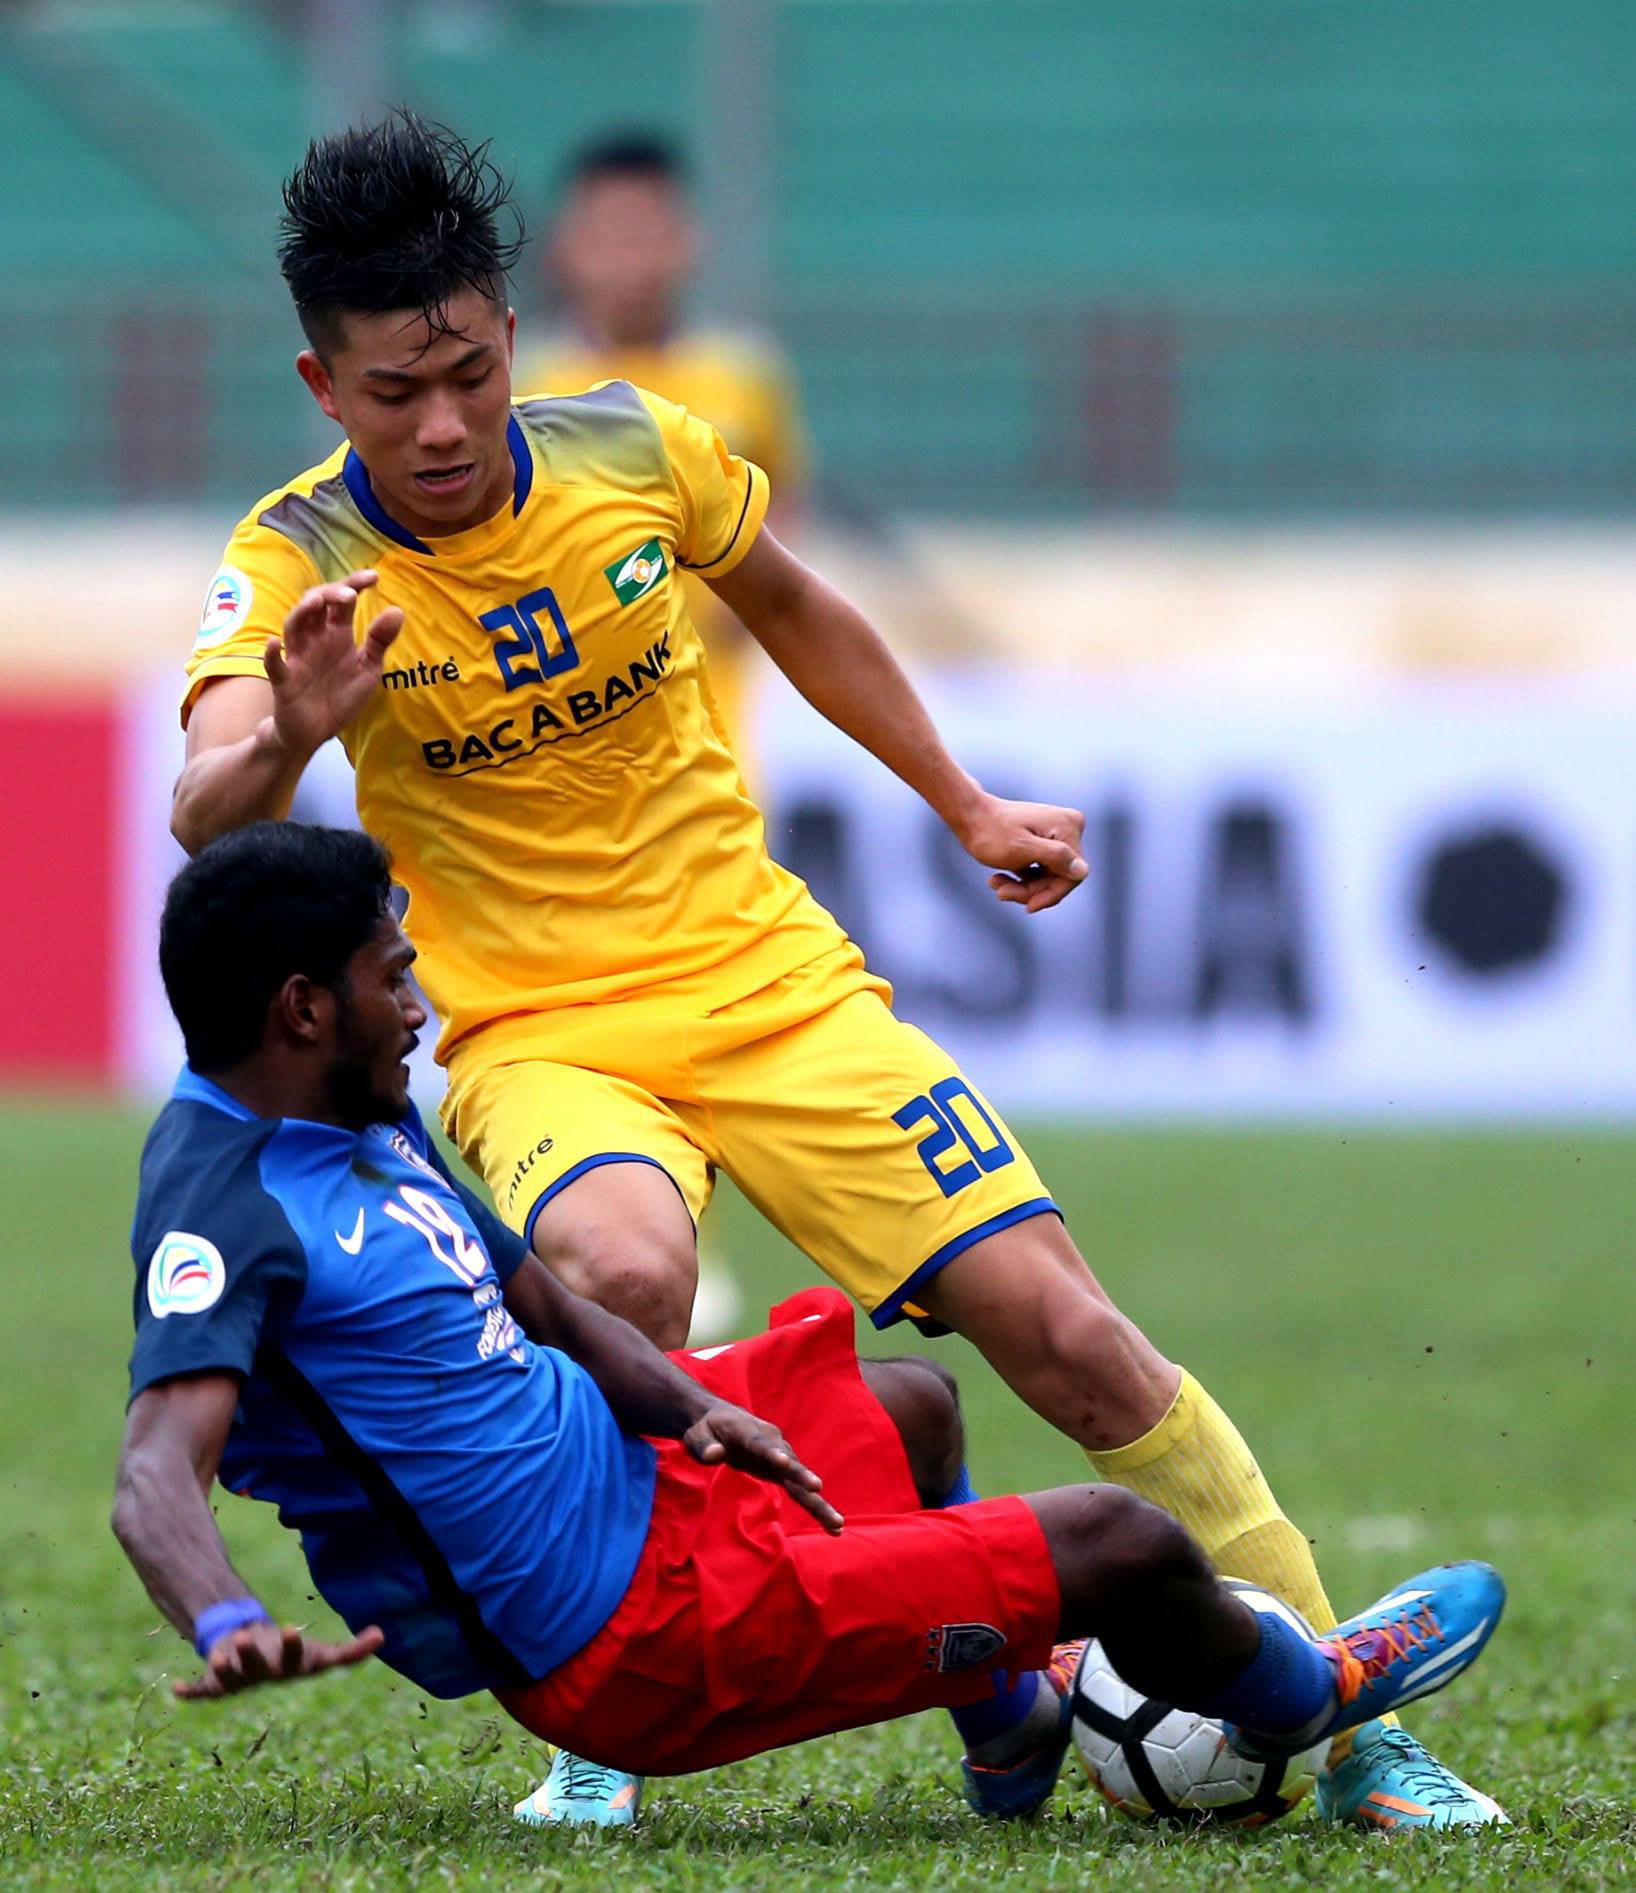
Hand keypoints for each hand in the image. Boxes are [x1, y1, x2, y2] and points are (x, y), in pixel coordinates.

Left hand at [174, 1620, 384, 1699]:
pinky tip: (174, 1690)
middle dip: (249, 1657)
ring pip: (227, 1676)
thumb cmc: (290, 1656)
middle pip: (255, 1670)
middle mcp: (261, 1677)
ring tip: (215, 1653)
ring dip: (221, 1666)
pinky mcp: (214, 1685)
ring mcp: (237, 1681)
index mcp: (287, 1667)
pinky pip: (199, 1692)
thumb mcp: (319, 1653)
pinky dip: (187, 1693)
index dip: (291, 1647)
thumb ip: (351, 1652)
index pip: (292, 1660)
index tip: (289, 1627)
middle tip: (245, 1639)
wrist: (258, 1662)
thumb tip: (383, 1636)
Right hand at [262, 570, 404, 757]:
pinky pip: (274, 665)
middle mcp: (315, 639)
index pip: (342, 601)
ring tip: (317, 601)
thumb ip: (379, 641)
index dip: (355, 584)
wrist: (315, 732)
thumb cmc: (340, 696)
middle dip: (331, 594)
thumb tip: (397, 610)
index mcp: (336, 634)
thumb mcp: (368, 669)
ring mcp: (297, 657)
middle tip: (350, 594)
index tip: (374, 576)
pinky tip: (274, 644)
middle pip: (315, 605)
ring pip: (293, 626)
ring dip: (303, 612)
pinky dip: (272, 654)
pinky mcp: (284, 680)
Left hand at [684, 1404, 843, 1533]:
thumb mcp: (696, 1436)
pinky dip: (817, 1506)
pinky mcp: (784, 1470)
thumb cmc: (706, 1430)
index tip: (784, 1462)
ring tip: (836, 1524)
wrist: (723, 1420)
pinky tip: (833, 1526)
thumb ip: (704, 1446)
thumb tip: (715, 1455)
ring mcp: (782, 1456)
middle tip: (817, 1488)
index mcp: (748, 1432)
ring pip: (802, 1480)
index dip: (772, 1453)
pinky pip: (801, 1490)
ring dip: (818, 1501)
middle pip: (790, 1463)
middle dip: (803, 1476)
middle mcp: (772, 1443)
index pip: (761, 1444)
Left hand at [954, 793, 1088, 912]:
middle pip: (1059, 876)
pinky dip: (1021, 878)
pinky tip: (998, 879)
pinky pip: (1040, 869)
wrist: (969, 815)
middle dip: (1031, 890)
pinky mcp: (1044, 840)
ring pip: (1047, 876)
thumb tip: (1083, 871)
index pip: (1072, 875)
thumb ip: (1055, 858)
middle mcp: (1068, 827)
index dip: (1051, 894)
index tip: (1028, 906)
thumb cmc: (991, 831)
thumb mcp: (1022, 849)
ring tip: (995, 884)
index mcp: (1068, 827)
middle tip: (1001, 893)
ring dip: (1022, 886)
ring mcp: (1057, 834)